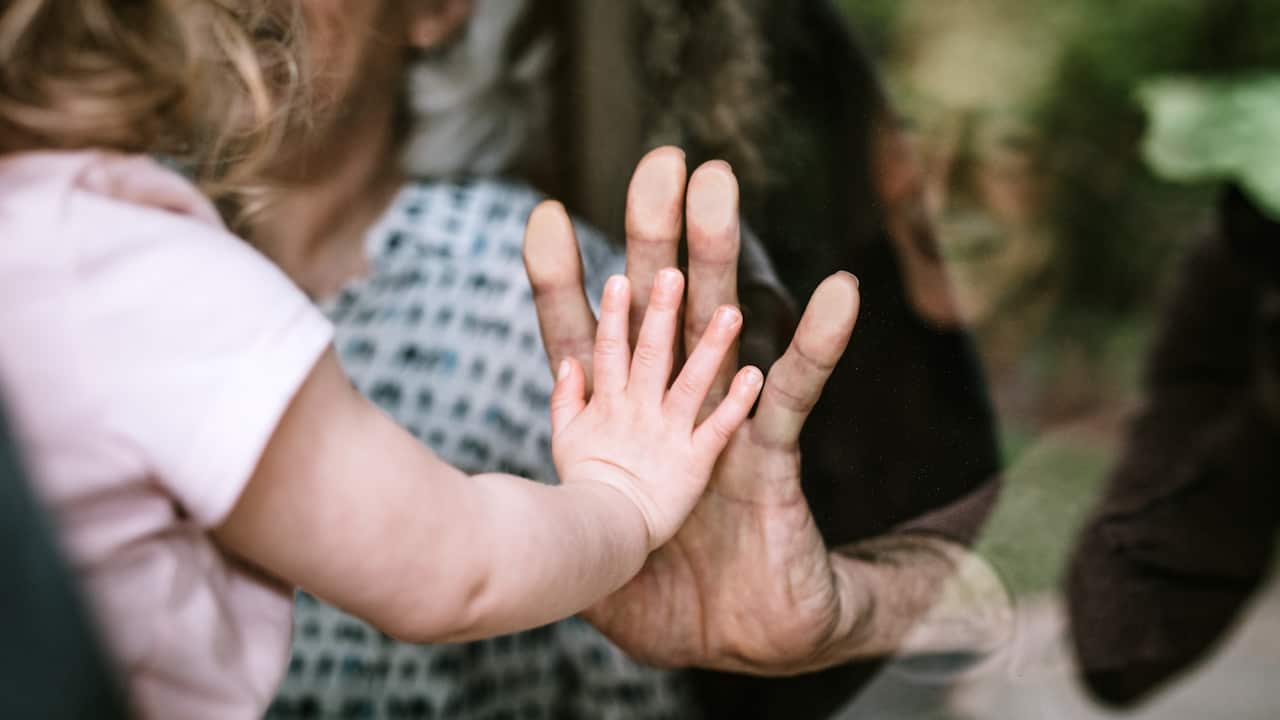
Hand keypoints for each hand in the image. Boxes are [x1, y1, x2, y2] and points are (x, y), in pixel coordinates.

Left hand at [526, 147, 865, 673]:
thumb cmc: (658, 597)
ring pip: (719, 329)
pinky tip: (835, 295)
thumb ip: (549, 516)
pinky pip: (797, 396)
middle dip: (652, 237)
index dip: (564, 287)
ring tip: (719, 191)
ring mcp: (721, 425)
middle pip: (655, 310)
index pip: (585, 343)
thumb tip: (498, 503)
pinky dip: (814, 347)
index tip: (545, 217)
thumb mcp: (586, 555)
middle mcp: (668, 410)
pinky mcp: (770, 457)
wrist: (734, 637)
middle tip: (657, 164)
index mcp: (618, 427)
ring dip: (721, 260)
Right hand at [548, 263, 763, 550]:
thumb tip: (568, 361)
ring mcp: (667, 435)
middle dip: (660, 313)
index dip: (614, 315)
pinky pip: (717, 428)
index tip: (618, 278)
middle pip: (650, 354)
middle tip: (672, 273)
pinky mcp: (694, 462)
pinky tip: (755, 375)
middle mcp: (638, 412)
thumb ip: (566, 398)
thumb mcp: (564, 439)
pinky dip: (736, 403)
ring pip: (690, 383)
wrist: (600, 539)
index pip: (609, 350)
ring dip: (711, 347)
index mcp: (608, 403)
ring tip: (731, 313)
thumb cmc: (584, 490)